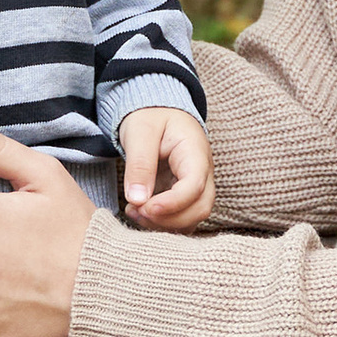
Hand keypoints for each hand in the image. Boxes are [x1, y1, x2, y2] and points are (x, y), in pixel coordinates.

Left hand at [118, 105, 213, 232]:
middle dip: (169, 218)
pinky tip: (139, 212)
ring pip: (193, 217)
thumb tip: (137, 199)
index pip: (195, 186)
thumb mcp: (141, 132)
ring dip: (164, 224)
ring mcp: (196, 185)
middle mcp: (202, 172)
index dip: (173, 204)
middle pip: (200, 207)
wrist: (156, 112)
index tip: (146, 208)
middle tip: (137, 211)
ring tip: (133, 212)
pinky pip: (181, 217)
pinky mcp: (184, 195)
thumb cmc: (150, 117)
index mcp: (195, 152)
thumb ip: (140, 164)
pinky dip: (162, 223)